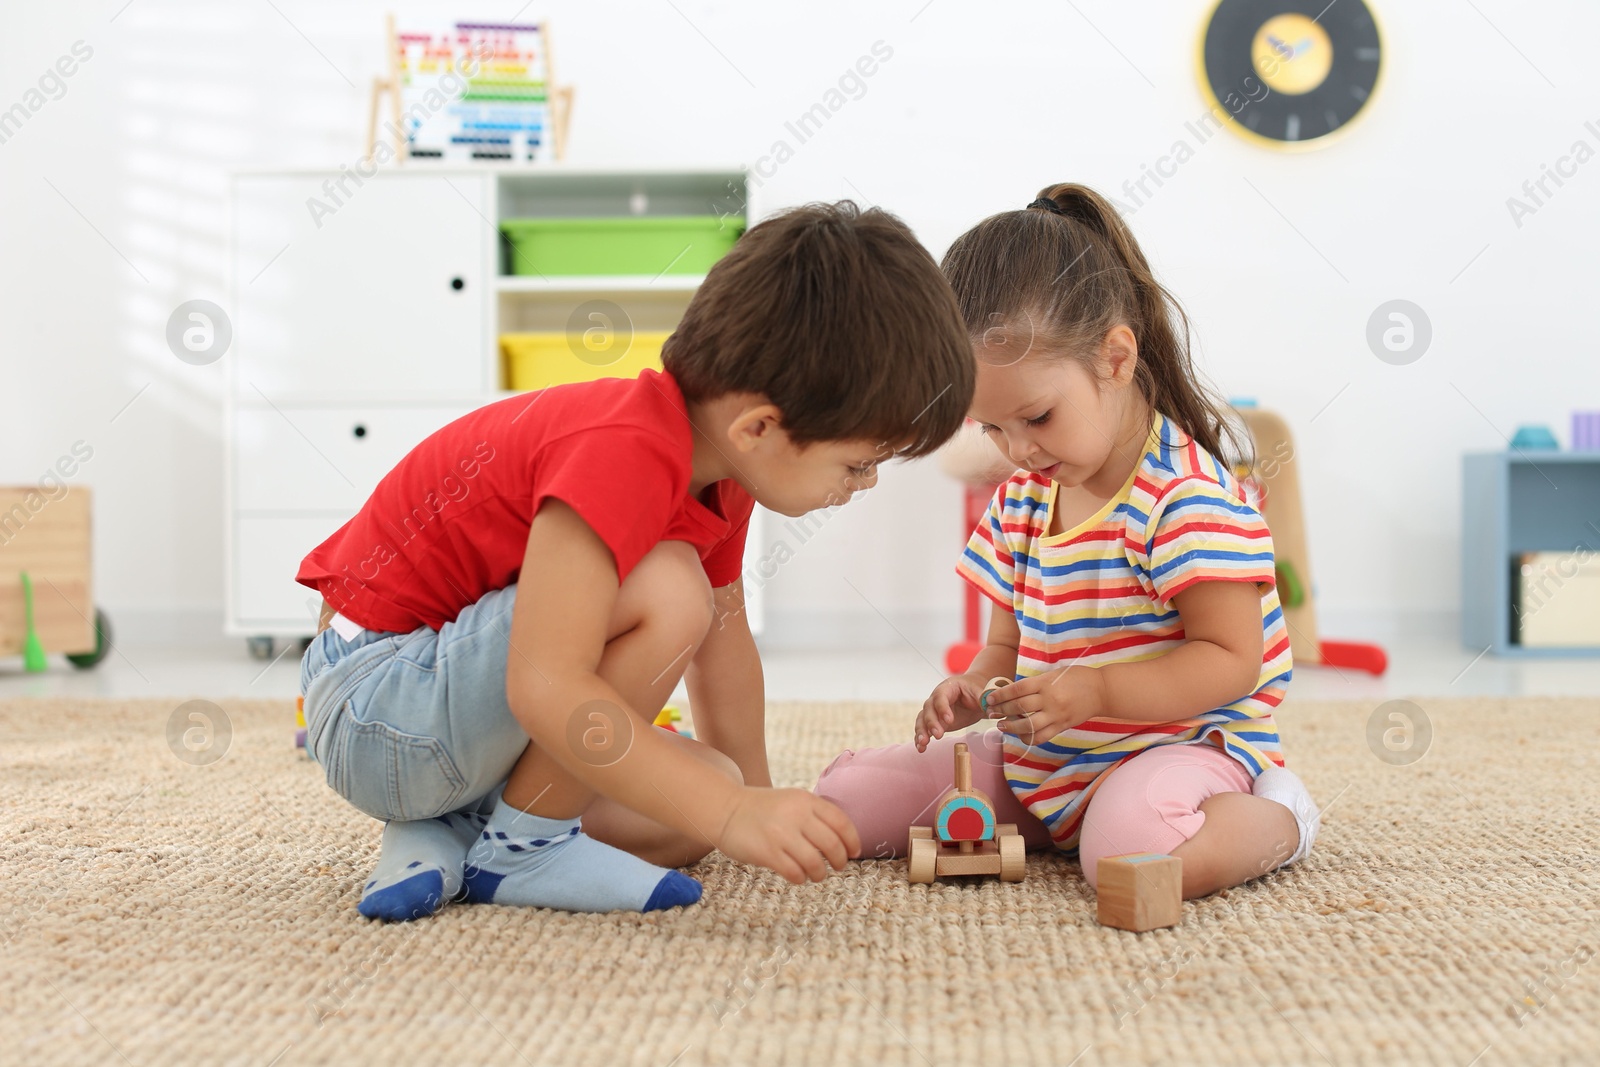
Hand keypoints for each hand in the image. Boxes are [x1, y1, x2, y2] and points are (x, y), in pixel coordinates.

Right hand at [717, 787, 860, 883]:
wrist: (725, 809)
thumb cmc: (763, 809)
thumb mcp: (792, 800)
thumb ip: (815, 814)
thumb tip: (843, 841)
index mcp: (805, 800)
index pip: (841, 822)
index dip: (852, 841)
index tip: (853, 852)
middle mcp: (796, 815)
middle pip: (833, 845)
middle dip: (840, 861)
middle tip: (838, 866)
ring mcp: (781, 834)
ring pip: (816, 863)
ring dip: (820, 873)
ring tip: (816, 874)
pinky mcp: (767, 852)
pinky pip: (795, 873)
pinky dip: (801, 878)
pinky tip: (798, 876)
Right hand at [914, 673, 986, 751]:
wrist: (973, 694)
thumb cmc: (976, 690)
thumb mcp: (980, 691)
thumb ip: (982, 697)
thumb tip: (989, 707)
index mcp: (947, 687)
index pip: (940, 696)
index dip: (943, 708)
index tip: (949, 720)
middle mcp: (936, 698)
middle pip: (929, 709)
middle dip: (931, 722)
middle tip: (938, 735)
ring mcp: (933, 711)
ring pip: (922, 719)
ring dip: (921, 731)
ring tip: (923, 744)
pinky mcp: (935, 722)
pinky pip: (924, 728)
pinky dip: (921, 738)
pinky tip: (921, 748)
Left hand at [984, 666, 1105, 744]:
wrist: (1102, 690)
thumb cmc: (1077, 677)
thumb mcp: (1054, 674)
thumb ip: (1036, 683)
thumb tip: (1013, 692)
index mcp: (1045, 683)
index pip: (1017, 690)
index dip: (1000, 695)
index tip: (990, 699)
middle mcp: (1049, 700)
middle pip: (1019, 707)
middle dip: (1002, 711)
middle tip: (991, 713)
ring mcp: (1056, 715)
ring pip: (1028, 725)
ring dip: (1012, 727)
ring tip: (1002, 725)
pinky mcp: (1062, 726)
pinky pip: (1042, 736)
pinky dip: (1029, 738)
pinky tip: (1021, 735)